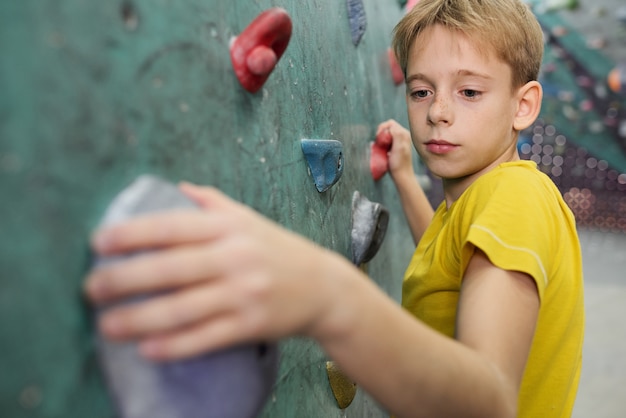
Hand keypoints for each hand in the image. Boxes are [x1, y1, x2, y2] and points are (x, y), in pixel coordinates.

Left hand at [85, 183, 350, 360]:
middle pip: (170, 268)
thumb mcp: (249, 218)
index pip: (172, 226)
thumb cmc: (277, 250)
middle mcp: (235, 257)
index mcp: (230, 227)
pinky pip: (205, 338)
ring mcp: (244, 293)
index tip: (97, 243)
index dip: (131, 234)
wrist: (323, 286)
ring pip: (183, 308)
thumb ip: (212, 203)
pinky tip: (146, 349)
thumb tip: (176, 189)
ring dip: (138, 320)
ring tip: (106, 326)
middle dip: (123, 280)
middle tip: (90, 289)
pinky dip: (174, 345)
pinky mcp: (251, 325)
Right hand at [376, 119, 413, 179]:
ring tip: (380, 147)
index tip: (378, 137)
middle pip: (387, 128)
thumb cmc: (399, 163)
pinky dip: (381, 144)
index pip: (390, 123)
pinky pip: (385, 141)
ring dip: (380, 139)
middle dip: (381, 133)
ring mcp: (399, 141)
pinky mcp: (395, 147)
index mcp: (404, 134)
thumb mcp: (399, 147)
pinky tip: (381, 150)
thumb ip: (397, 134)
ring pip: (386, 134)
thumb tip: (391, 126)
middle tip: (378, 142)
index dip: (382, 128)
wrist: (402, 175)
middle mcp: (402, 136)